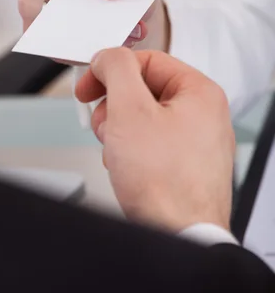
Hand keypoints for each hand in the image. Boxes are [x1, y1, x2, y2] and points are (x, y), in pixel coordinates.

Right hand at [75, 49, 234, 232]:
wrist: (178, 236)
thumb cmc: (165, 183)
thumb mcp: (129, 110)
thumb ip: (116, 69)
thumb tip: (108, 56)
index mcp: (199, 92)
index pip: (147, 61)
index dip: (111, 69)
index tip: (89, 84)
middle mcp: (202, 115)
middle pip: (143, 90)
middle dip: (114, 107)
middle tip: (104, 123)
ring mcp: (194, 141)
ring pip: (142, 117)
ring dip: (119, 131)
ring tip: (116, 150)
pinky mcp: (182, 164)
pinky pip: (149, 143)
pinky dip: (130, 150)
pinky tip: (125, 166)